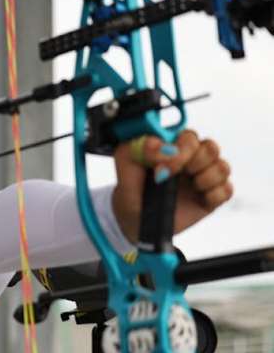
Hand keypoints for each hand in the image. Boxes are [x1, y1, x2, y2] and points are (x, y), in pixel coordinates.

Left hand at [111, 130, 232, 243]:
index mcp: (175, 145)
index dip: (181, 150)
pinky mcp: (212, 197)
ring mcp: (204, 177)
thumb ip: (141, 146)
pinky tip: (198, 199)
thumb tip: (166, 149)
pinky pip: (226, 190)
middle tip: (174, 176)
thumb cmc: (131, 184)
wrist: (134, 216)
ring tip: (187, 188)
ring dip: (204, 178)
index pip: (190, 136)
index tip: (161, 168)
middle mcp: (193, 158)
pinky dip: (213, 195)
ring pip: (222, 167)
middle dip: (195, 162)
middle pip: (211, 147)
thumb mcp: (126, 160)